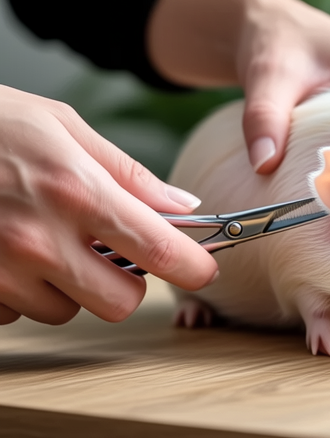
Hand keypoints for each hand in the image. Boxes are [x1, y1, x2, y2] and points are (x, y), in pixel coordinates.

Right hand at [0, 85, 218, 324]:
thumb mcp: (61, 126)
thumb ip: (129, 173)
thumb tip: (183, 205)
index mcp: (76, 190)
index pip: (159, 251)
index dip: (192, 266)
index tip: (202, 268)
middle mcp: (40, 239)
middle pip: (120, 302)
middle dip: (127, 282)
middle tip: (114, 252)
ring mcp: (0, 271)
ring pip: (68, 310)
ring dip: (70, 286)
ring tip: (46, 239)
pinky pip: (19, 311)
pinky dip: (24, 290)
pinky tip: (8, 251)